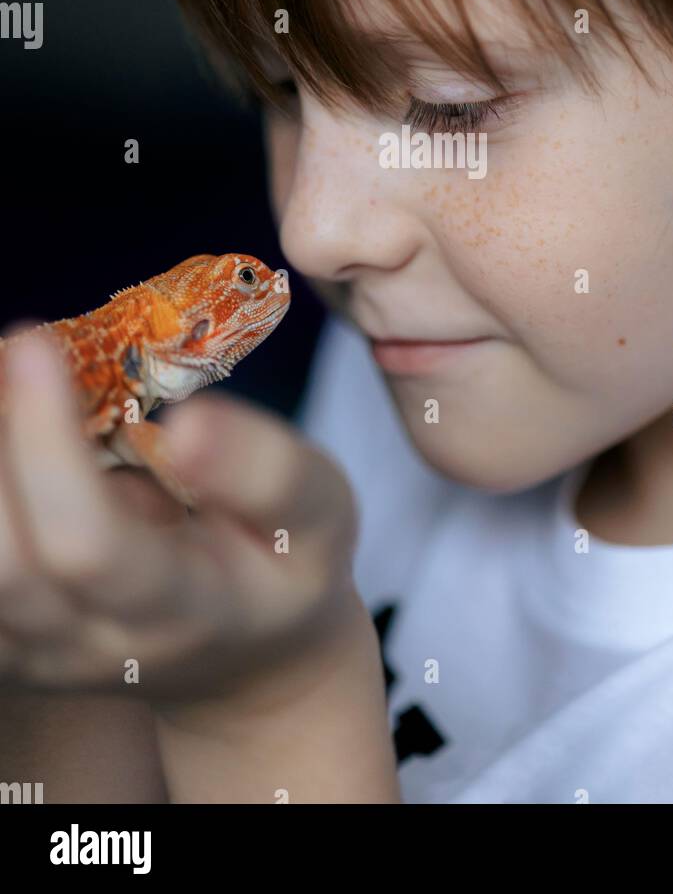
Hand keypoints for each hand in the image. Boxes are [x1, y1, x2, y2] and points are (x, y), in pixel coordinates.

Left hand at [0, 326, 360, 710]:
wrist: (249, 654)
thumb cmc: (285, 561)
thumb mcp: (317, 510)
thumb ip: (264, 469)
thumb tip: (189, 423)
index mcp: (183, 612)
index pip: (91, 547)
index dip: (47, 449)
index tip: (34, 343)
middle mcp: (93, 646)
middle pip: (6, 564)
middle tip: (18, 350)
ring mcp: (37, 653)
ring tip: (11, 384)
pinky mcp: (5, 642)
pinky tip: (12, 433)